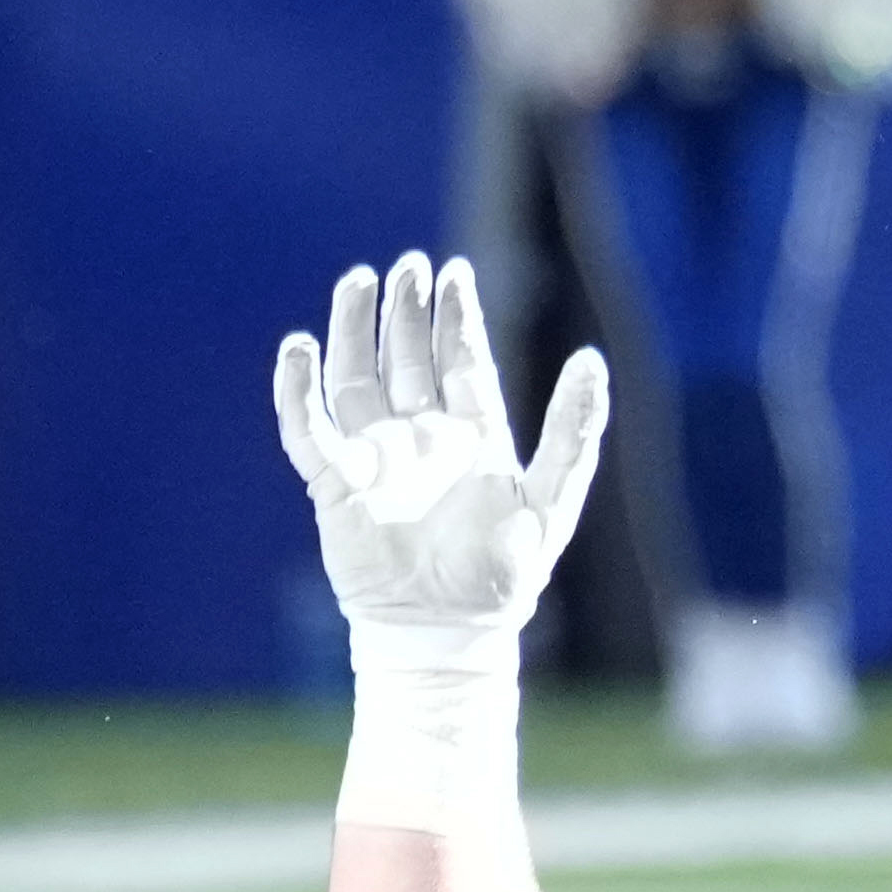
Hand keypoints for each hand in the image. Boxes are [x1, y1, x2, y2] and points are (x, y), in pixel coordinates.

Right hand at [272, 255, 607, 647]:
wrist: (452, 626)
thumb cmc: (506, 570)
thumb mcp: (552, 494)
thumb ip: (574, 428)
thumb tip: (592, 358)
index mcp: (474, 434)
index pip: (460, 359)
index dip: (455, 316)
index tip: (452, 270)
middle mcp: (423, 437)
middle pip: (408, 358)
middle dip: (405, 311)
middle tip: (405, 265)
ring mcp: (377, 457)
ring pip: (358, 378)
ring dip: (355, 331)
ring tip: (358, 281)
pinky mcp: (336, 484)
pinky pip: (309, 428)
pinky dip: (298, 389)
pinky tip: (299, 348)